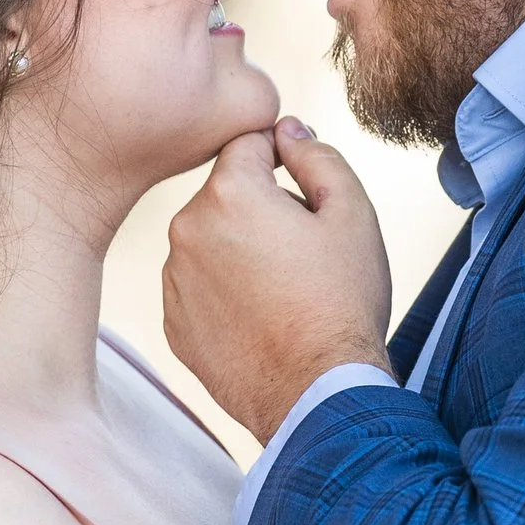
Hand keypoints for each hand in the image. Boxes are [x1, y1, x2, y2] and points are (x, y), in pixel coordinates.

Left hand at [163, 120, 394, 440]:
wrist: (316, 393)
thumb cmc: (342, 302)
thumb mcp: (352, 214)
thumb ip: (317, 157)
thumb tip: (287, 131)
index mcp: (229, 193)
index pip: (248, 143)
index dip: (284, 159)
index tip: (307, 196)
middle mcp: (186, 229)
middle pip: (228, 194)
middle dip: (263, 209)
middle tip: (305, 253)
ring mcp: (173, 279)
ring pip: (211, 241)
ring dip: (241, 250)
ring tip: (284, 291)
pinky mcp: (173, 322)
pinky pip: (199, 286)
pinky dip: (224, 292)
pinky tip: (261, 317)